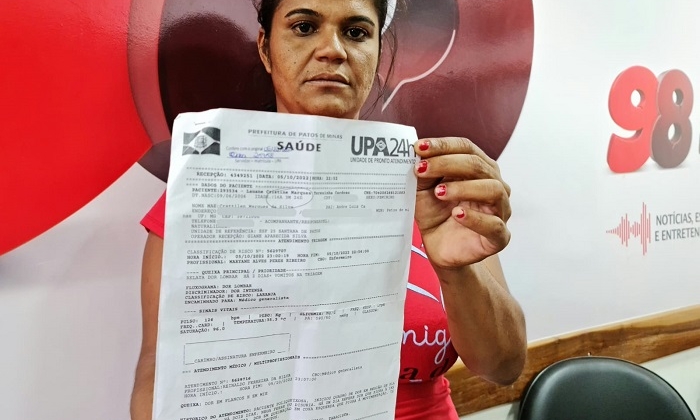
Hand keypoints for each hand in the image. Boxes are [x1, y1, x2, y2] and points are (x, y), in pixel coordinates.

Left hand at [414, 137, 510, 268]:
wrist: (439, 248)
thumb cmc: (436, 215)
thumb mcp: (424, 189)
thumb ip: (424, 171)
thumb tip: (416, 152)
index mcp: (480, 169)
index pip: (466, 148)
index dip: (443, 145)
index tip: (419, 147)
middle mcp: (494, 185)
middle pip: (478, 165)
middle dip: (447, 163)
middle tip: (421, 169)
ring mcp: (500, 210)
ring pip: (493, 189)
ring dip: (463, 187)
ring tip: (439, 192)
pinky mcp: (499, 236)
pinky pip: (494, 224)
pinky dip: (475, 217)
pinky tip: (456, 214)